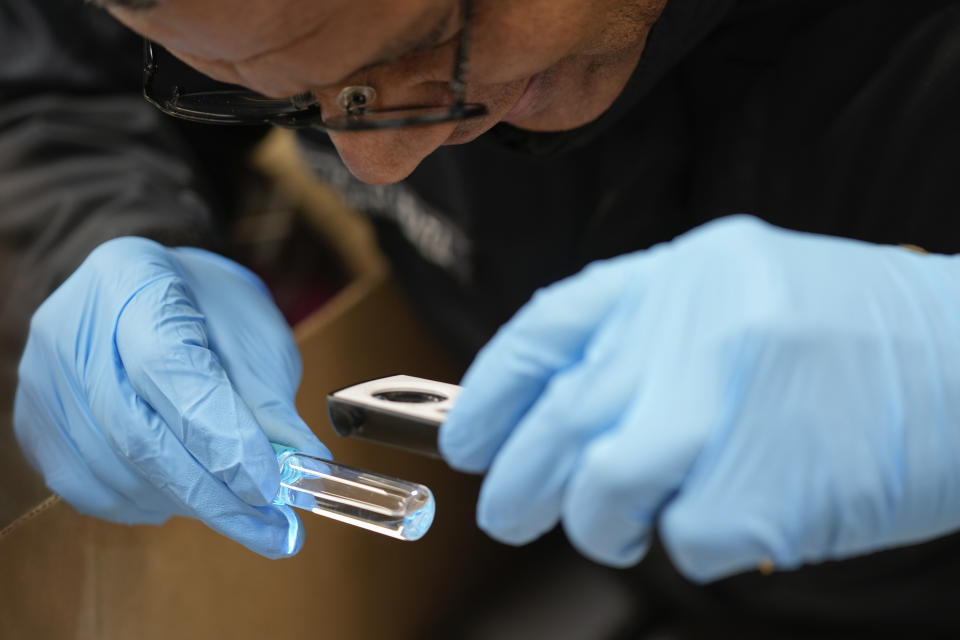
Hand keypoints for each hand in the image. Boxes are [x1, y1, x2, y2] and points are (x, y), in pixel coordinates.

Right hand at [15, 238, 329, 557]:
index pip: (167, 366)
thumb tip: (303, 463)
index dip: (219, 433)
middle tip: (268, 525)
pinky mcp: (35, 423)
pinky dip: (146, 505)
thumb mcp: (253, 336)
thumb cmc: (208, 311)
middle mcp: (70, 328)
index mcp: (132, 277)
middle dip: (210, 490)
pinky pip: (87, 488)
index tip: (268, 481)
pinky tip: (187, 499)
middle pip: (134, 429)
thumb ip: (270, 400)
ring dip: (185, 503)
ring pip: (112, 468)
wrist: (148, 298)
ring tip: (240, 511)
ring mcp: (43, 379)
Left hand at [440, 215, 959, 581]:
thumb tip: (558, 410)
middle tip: (508, 513)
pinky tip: (728, 519)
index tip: (466, 439)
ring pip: (603, 491)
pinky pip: (684, 540)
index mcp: (681, 274)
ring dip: (599, 526)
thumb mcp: (736, 294)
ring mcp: (726, 407)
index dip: (491, 392)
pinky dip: (691, 543)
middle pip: (560, 421)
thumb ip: (648, 338)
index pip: (547, 329)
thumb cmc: (849, 334)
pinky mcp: (763, 488)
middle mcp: (692, 330)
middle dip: (518, 483)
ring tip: (620, 531)